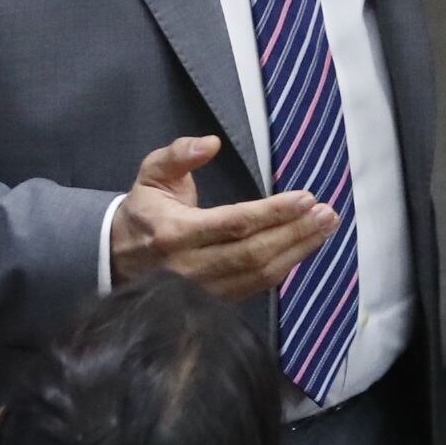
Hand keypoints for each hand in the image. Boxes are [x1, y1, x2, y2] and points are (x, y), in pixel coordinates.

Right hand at [109, 135, 335, 302]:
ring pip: (259, 274)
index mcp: (175, 233)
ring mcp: (203, 289)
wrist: (118, 258)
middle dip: (295, 232)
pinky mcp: (214, 301)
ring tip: (325, 227)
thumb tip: (210, 143)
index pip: (234, 223)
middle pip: (254, 252)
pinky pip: (256, 287)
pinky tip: (304, 247)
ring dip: (298, 251)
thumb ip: (178, 155)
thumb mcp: (151, 174)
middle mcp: (190, 267)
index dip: (273, 212)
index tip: (306, 197)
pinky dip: (285, 267)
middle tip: (326, 213)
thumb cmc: (144, 211)